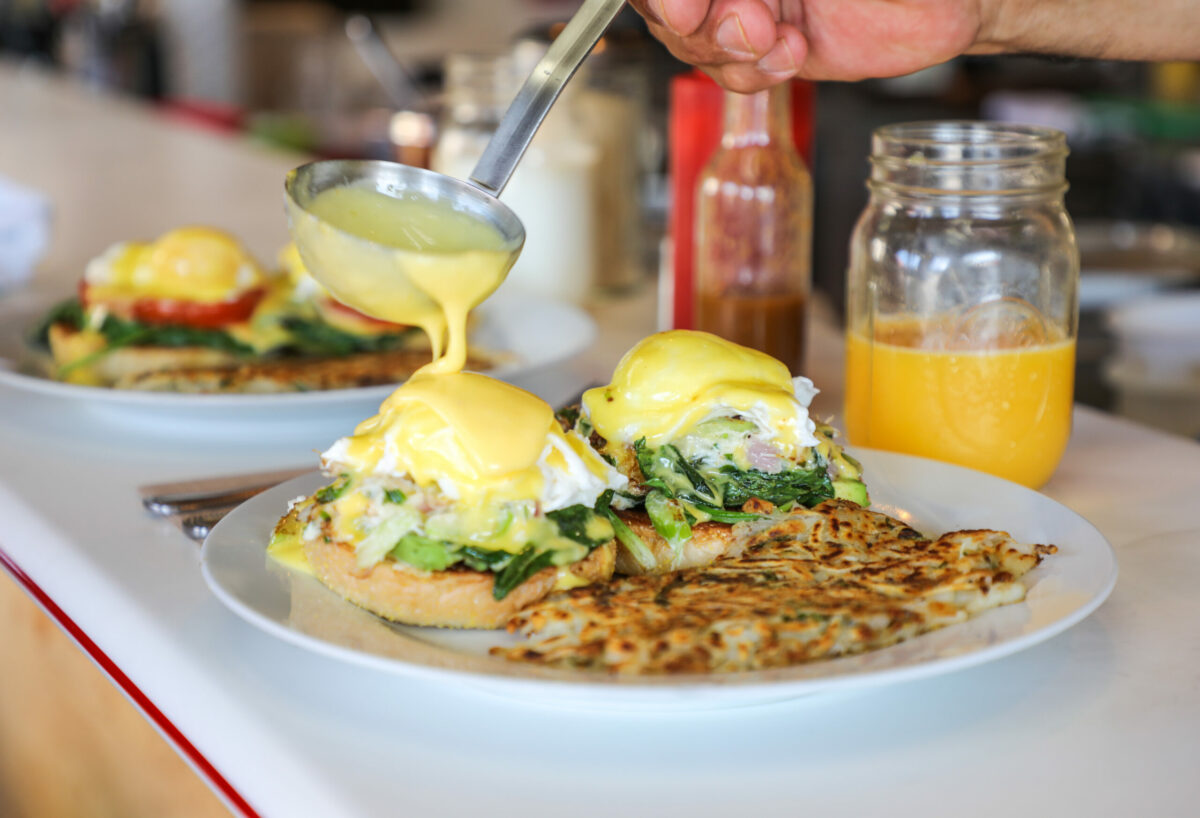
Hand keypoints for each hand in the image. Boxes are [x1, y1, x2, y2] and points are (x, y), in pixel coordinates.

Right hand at [630, 0, 990, 90]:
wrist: (947, 2)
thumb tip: (737, 7)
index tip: (684, 10)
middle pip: (665, 6)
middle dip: (703, 24)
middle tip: (756, 26)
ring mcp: (742, 6)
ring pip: (689, 40)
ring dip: (731, 52)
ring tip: (785, 41)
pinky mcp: (761, 47)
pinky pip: (725, 72)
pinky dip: (753, 74)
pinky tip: (794, 54)